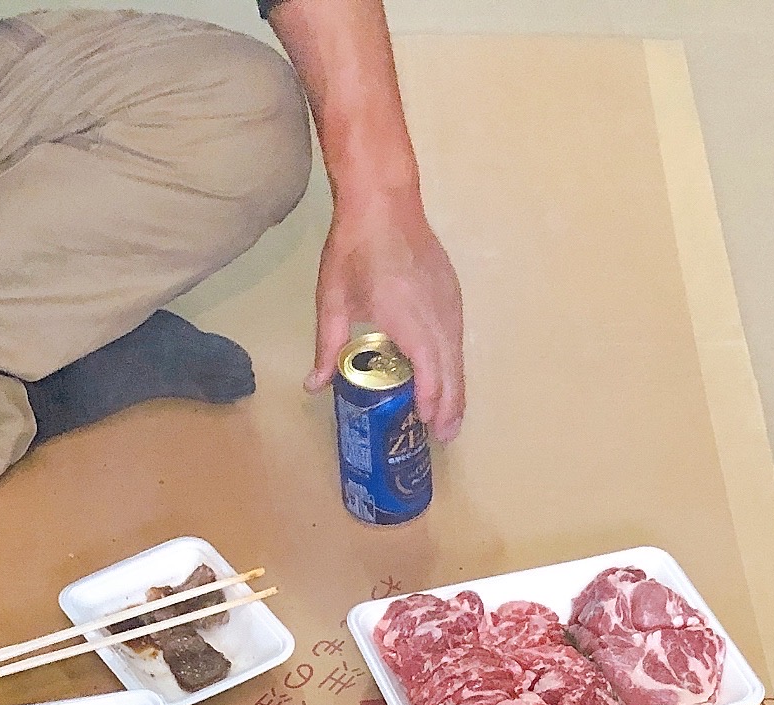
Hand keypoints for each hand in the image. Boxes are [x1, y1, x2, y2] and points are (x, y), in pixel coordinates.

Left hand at [307, 191, 464, 441]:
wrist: (385, 199)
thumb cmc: (355, 246)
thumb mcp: (333, 298)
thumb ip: (327, 346)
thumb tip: (315, 386)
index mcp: (406, 315)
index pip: (427, 368)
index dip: (428, 399)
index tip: (423, 422)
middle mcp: (435, 312)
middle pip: (450, 369)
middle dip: (448, 405)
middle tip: (444, 436)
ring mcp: (448, 302)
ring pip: (458, 355)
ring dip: (456, 388)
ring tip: (451, 418)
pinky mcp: (452, 294)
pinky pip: (458, 338)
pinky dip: (455, 363)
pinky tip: (450, 379)